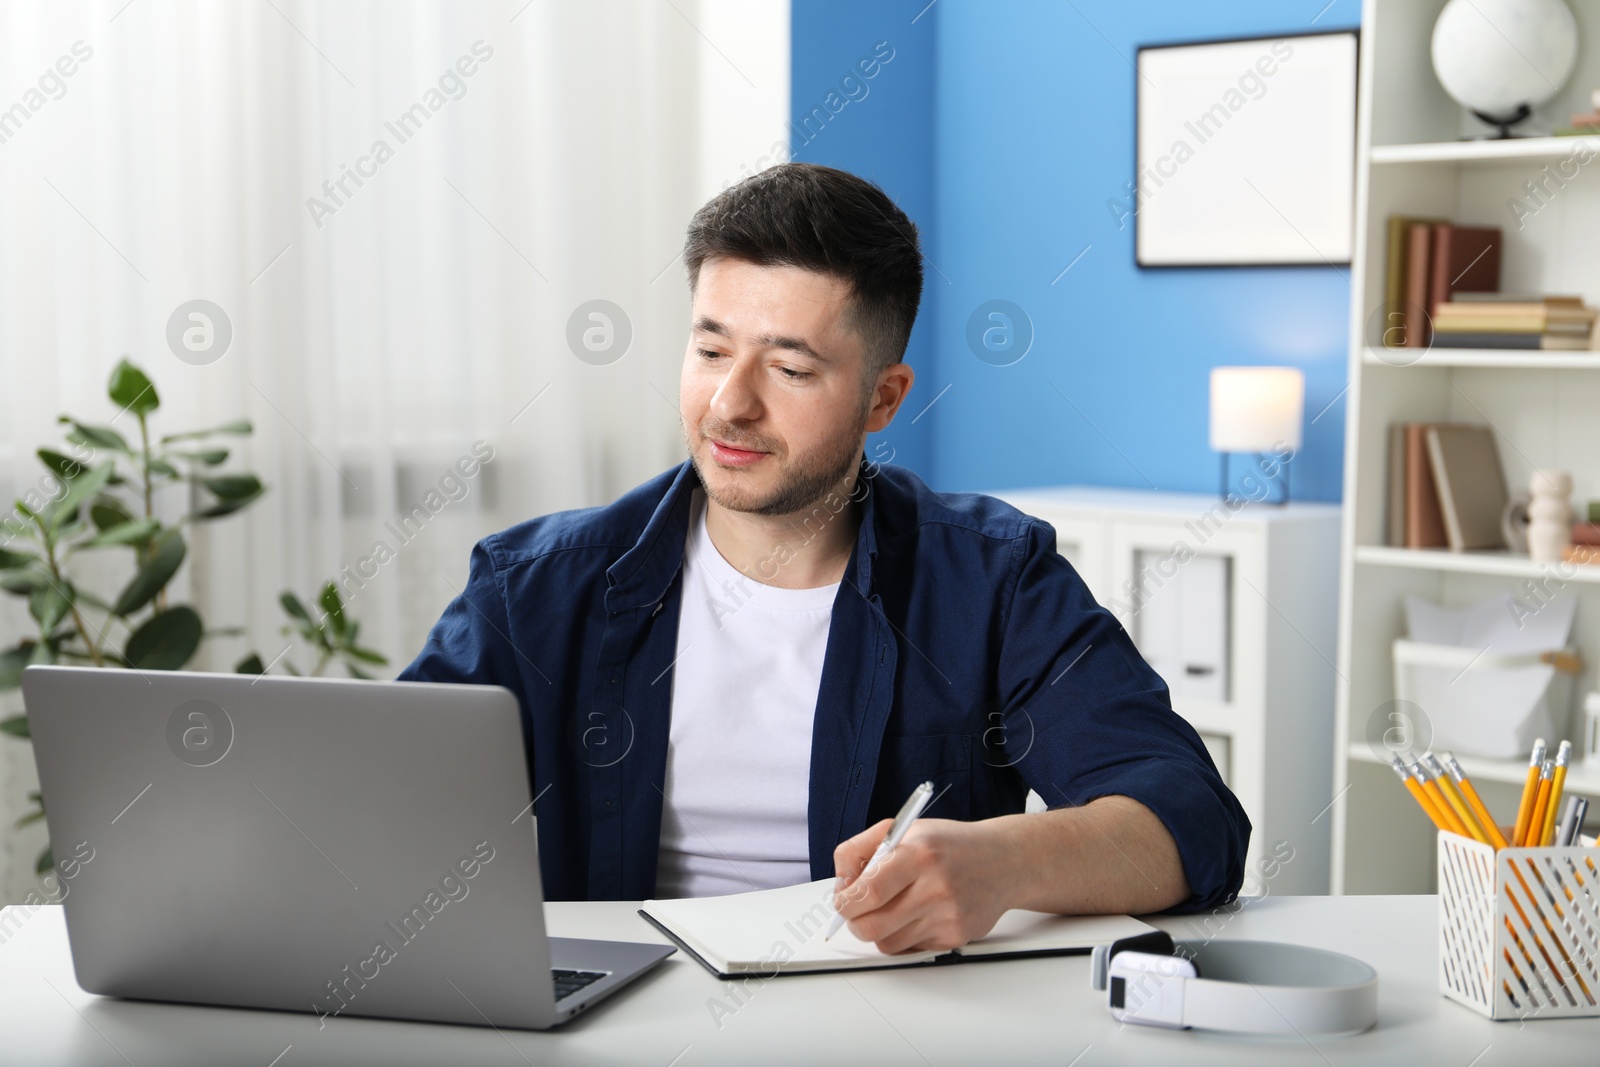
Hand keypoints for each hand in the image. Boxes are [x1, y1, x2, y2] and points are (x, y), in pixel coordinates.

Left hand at [831, 817, 1018, 954]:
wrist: (1004, 861)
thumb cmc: (950, 844)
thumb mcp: (903, 829)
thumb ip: (861, 850)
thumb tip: (840, 885)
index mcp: (919, 853)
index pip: (869, 890)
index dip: (846, 901)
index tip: (842, 900)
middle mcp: (935, 886)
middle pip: (872, 926)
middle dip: (854, 922)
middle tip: (856, 912)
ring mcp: (947, 916)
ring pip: (888, 943)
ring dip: (879, 930)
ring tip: (891, 909)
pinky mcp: (956, 937)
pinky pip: (911, 949)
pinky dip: (904, 936)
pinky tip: (917, 914)